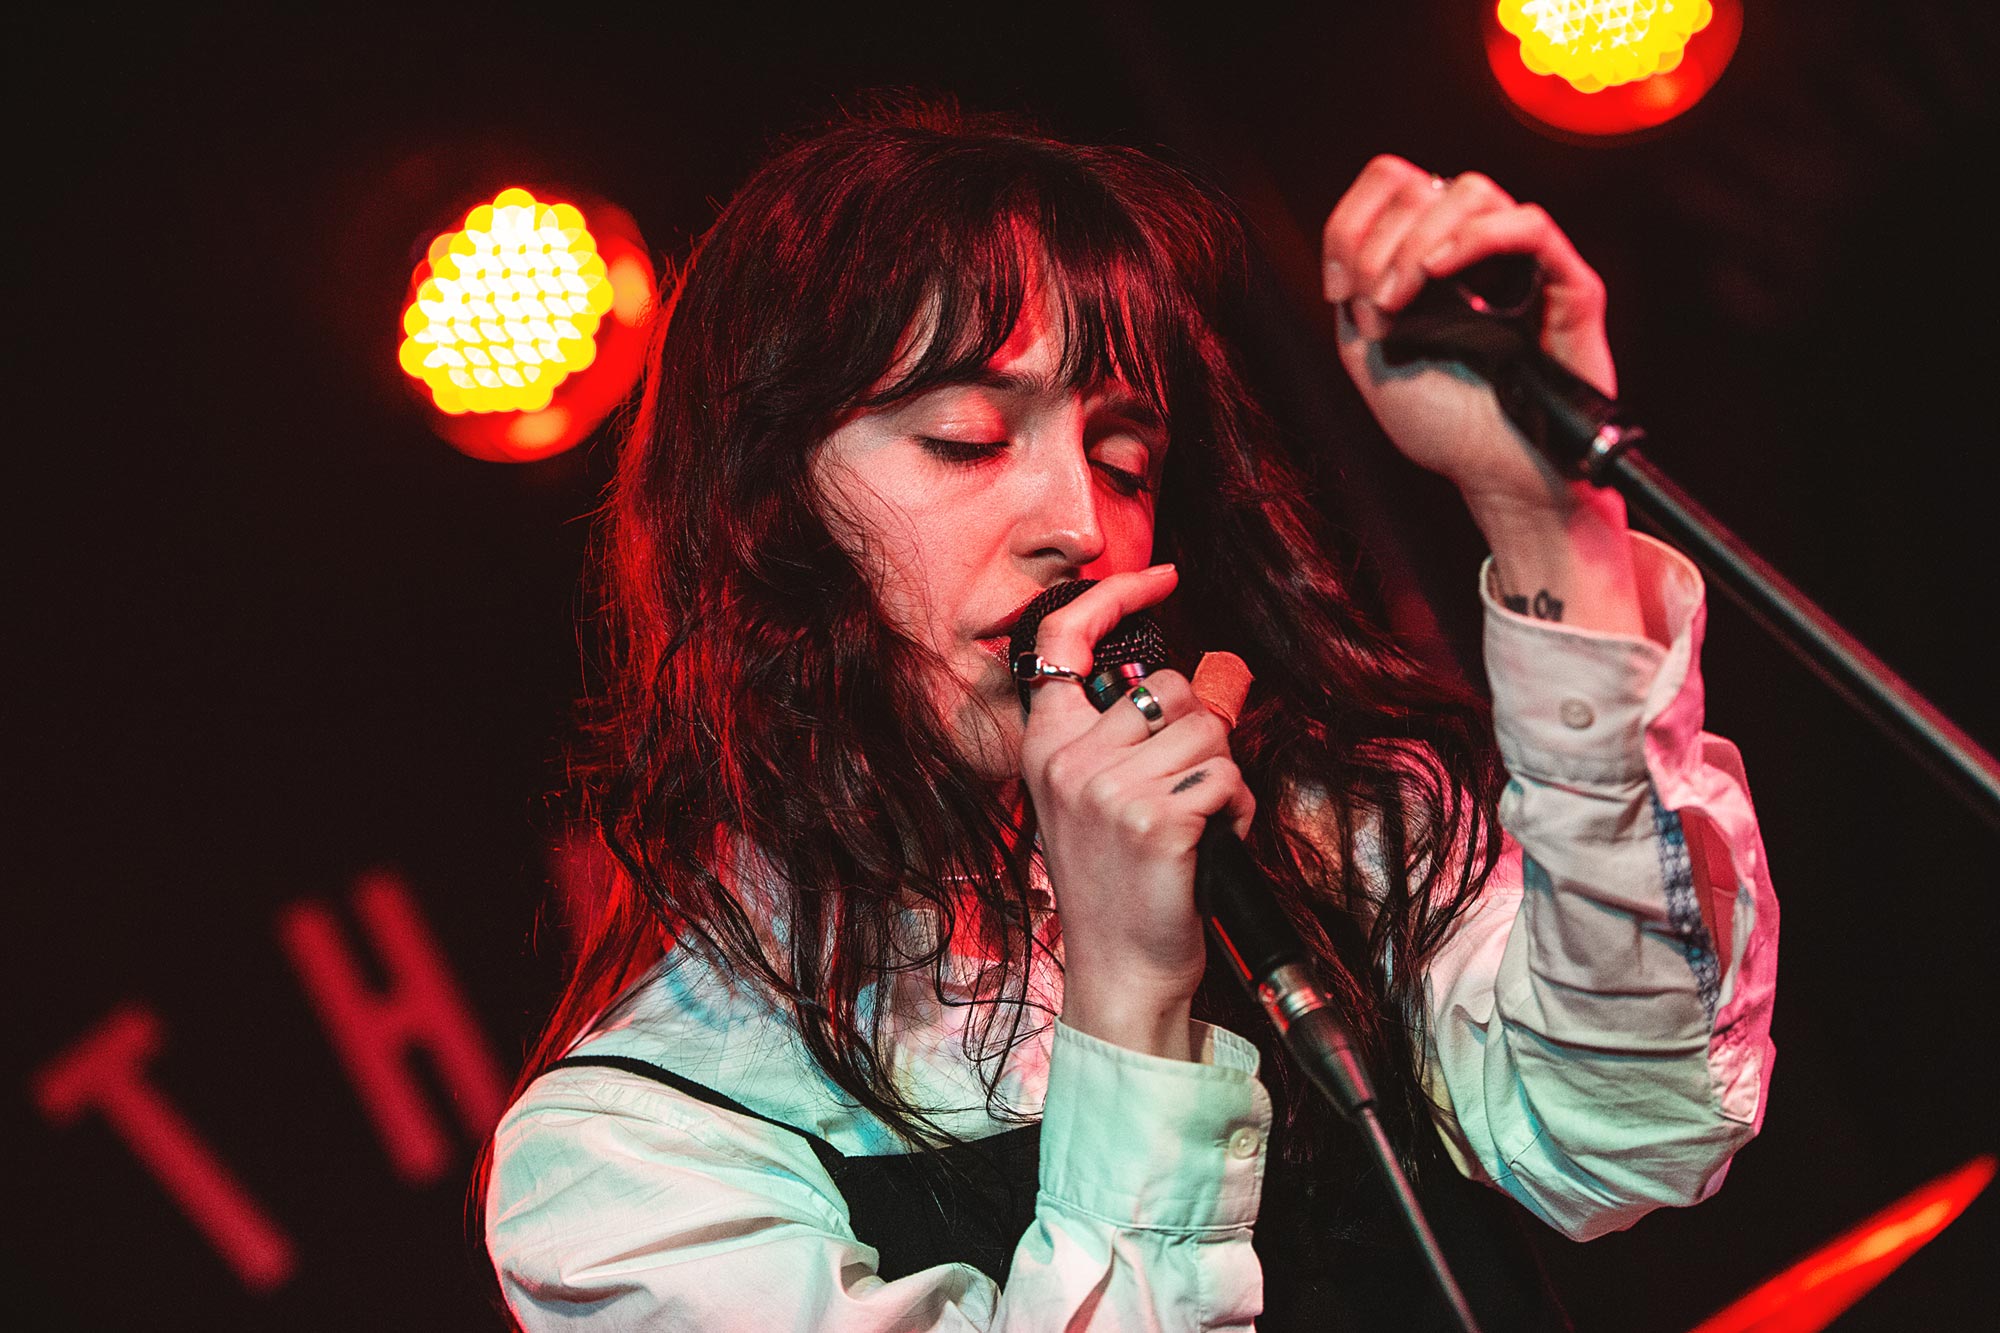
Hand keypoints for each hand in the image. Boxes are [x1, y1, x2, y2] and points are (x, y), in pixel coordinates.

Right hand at [1019, 565, 1254, 1060]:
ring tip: (1200, 821)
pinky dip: (1238, 807)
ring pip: (1208, 729)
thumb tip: (1223, 671)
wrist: (1121, 971)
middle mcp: (1068, 760)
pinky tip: (1215, 840)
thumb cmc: (1121, 883)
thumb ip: (1146, 732)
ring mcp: (1109, 789)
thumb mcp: (1109, 796)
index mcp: (1044, 747)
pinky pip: (1228, 775)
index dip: (1113, 596)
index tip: (1160, 578)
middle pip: (1168, 687)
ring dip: (1223, 773)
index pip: (1060, 640)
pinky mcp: (1157, 820)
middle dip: (1200, 729)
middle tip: (1190, 783)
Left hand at [1322, 155, 1616, 524]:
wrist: (1500, 477)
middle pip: (1423, 185)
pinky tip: (1439, 273)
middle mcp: (1478, 251)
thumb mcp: (1372, 357)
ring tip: (1401, 297)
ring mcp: (1524, 263)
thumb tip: (1357, 249)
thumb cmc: (1445, 426)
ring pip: (1473, 193)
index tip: (1339, 287)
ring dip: (1419, 240)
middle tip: (1375, 305)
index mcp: (1432, 260)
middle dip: (1381, 242)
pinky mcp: (1568, 283)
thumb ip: (1357, 296)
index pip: (1393, 187)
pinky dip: (1475, 238)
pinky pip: (1529, 225)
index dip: (1353, 222)